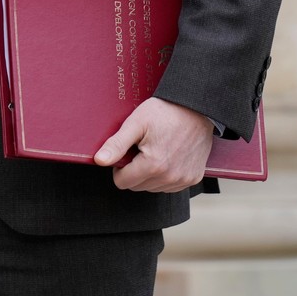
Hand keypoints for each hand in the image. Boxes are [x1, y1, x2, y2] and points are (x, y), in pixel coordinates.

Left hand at [94, 97, 213, 192]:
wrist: (196, 107)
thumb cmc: (165, 112)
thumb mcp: (136, 123)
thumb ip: (117, 144)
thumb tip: (99, 161)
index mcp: (153, 166)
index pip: (122, 182)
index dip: (120, 167)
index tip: (127, 151)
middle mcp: (170, 177)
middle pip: (137, 186)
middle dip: (135, 171)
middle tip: (142, 148)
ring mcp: (183, 180)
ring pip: (153, 188)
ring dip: (150, 175)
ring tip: (156, 150)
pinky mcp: (193, 178)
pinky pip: (170, 186)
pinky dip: (165, 176)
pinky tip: (169, 156)